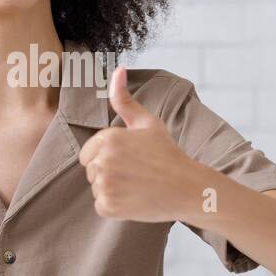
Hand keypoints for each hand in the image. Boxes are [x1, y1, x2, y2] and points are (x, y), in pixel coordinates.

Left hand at [77, 66, 198, 222]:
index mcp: (107, 138)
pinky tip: (135, 199)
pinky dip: (115, 206)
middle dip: (108, 173)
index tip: (130, 159)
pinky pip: (101, 206)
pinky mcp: (108, 206)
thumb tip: (118, 69)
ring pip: (96, 188)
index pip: (88, 153)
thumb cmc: (167, 153)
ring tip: (136, 185)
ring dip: (112, 189)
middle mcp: (102, 160)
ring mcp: (104, 184)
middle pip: (90, 170)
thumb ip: (124, 99)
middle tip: (135, 173)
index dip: (107, 157)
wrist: (187, 187)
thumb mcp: (147, 122)